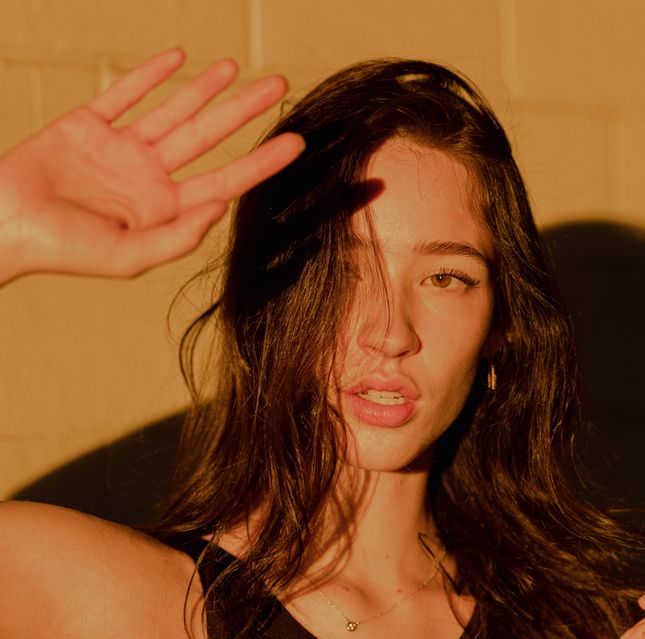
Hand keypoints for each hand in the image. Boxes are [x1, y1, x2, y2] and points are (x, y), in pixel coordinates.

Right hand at [0, 48, 303, 279]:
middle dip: (245, 111)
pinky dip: (150, 75)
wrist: (5, 223)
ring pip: (173, 111)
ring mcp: (121, 149)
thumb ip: (179, 235)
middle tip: (280, 85)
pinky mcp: (88, 124)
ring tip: (236, 68)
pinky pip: (125, 94)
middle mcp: (150, 178)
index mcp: (165, 209)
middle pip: (209, 137)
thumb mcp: (129, 255)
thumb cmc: (65, 250)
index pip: (226, 180)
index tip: (297, 142)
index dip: (262, 162)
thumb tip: (222, 205)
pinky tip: (178, 59)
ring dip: (205, 89)